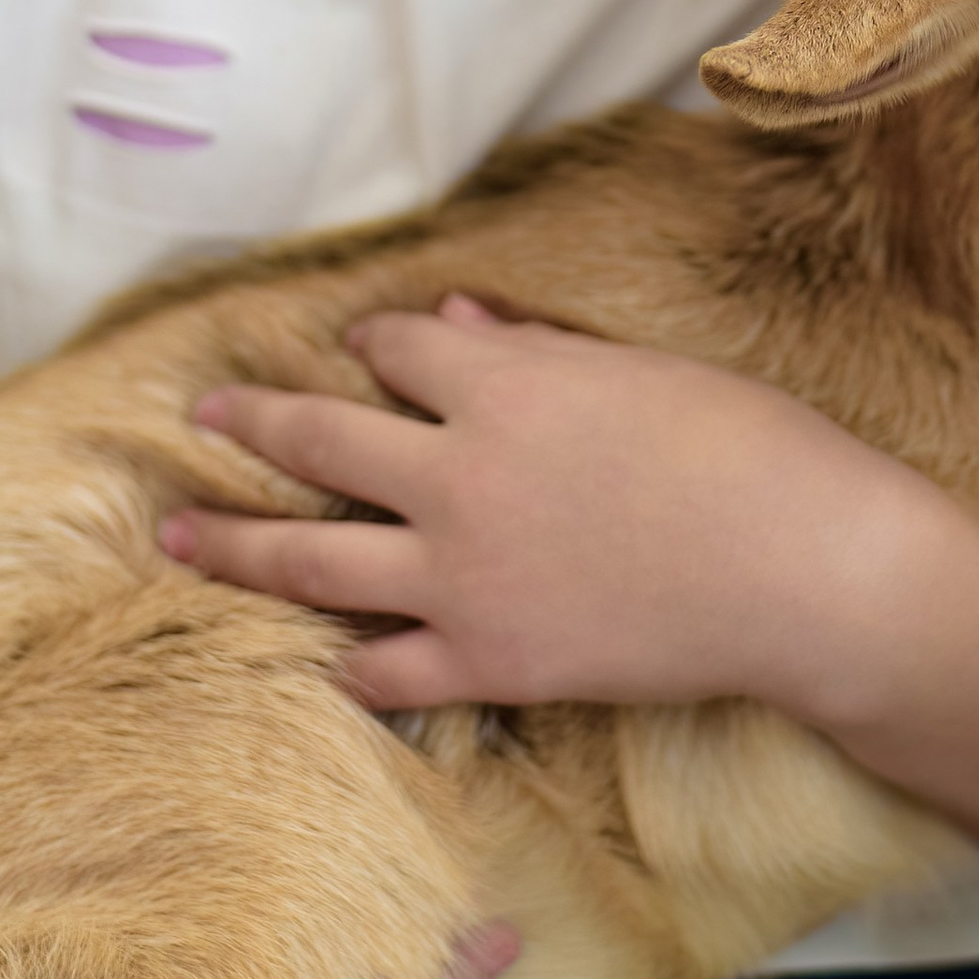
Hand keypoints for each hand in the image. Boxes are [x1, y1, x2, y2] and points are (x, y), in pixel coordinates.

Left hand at [159, 294, 934, 721]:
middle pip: (318, 438)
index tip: (359, 345)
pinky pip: (384, 667)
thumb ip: (533, 345)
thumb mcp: (641, 370)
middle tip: (203, 413)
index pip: (395, 347)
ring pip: (308, 558)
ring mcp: (459, 575)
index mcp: (500, 382)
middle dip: (251, 419)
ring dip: (231, 541)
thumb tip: (455, 311)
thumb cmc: (748, 448)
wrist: (802, 570)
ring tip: (176, 531)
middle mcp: (456, 472)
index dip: (372, 341)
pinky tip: (316, 659)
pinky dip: (345, 664)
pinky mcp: (487, 660)